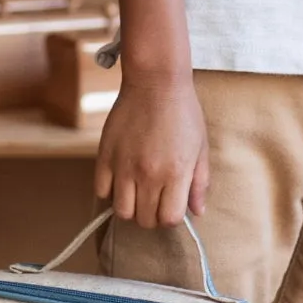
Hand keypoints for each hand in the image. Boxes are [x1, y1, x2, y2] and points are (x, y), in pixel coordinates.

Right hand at [95, 71, 209, 226]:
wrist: (156, 83)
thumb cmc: (184, 114)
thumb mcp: (201, 148)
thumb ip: (199, 183)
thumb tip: (197, 212)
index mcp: (176, 173)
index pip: (169, 219)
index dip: (170, 218)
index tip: (171, 206)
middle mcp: (149, 174)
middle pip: (144, 219)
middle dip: (151, 216)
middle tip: (154, 200)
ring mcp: (124, 166)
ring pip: (122, 211)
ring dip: (130, 208)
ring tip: (137, 193)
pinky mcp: (105, 156)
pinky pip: (101, 190)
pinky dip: (110, 191)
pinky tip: (121, 180)